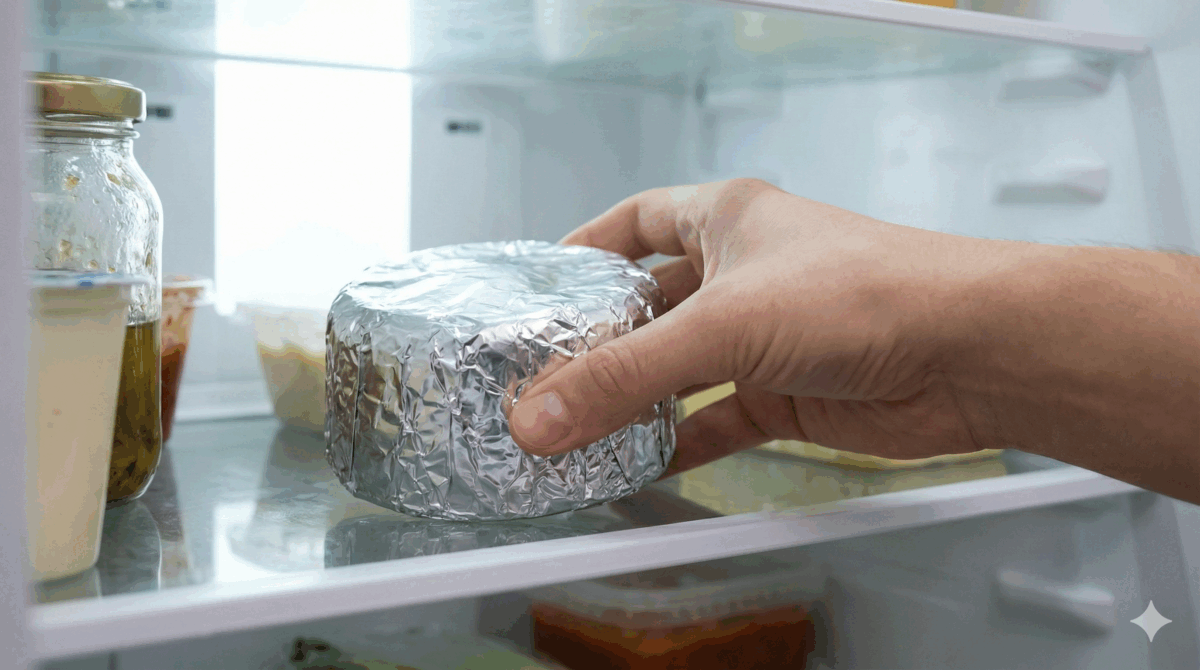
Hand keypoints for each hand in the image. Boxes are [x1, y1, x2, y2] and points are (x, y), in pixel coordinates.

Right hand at [508, 179, 994, 473]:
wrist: (969, 353)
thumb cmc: (871, 292)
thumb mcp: (725, 325)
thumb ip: (627, 375)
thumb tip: (541, 413)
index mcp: (727, 220)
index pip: (638, 223)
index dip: (586, 249)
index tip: (540, 287)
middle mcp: (745, 274)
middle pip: (650, 308)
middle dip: (600, 344)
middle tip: (543, 379)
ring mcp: (766, 336)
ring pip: (680, 370)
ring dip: (635, 401)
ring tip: (576, 430)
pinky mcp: (788, 391)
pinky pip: (716, 420)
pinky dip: (680, 442)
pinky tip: (644, 463)